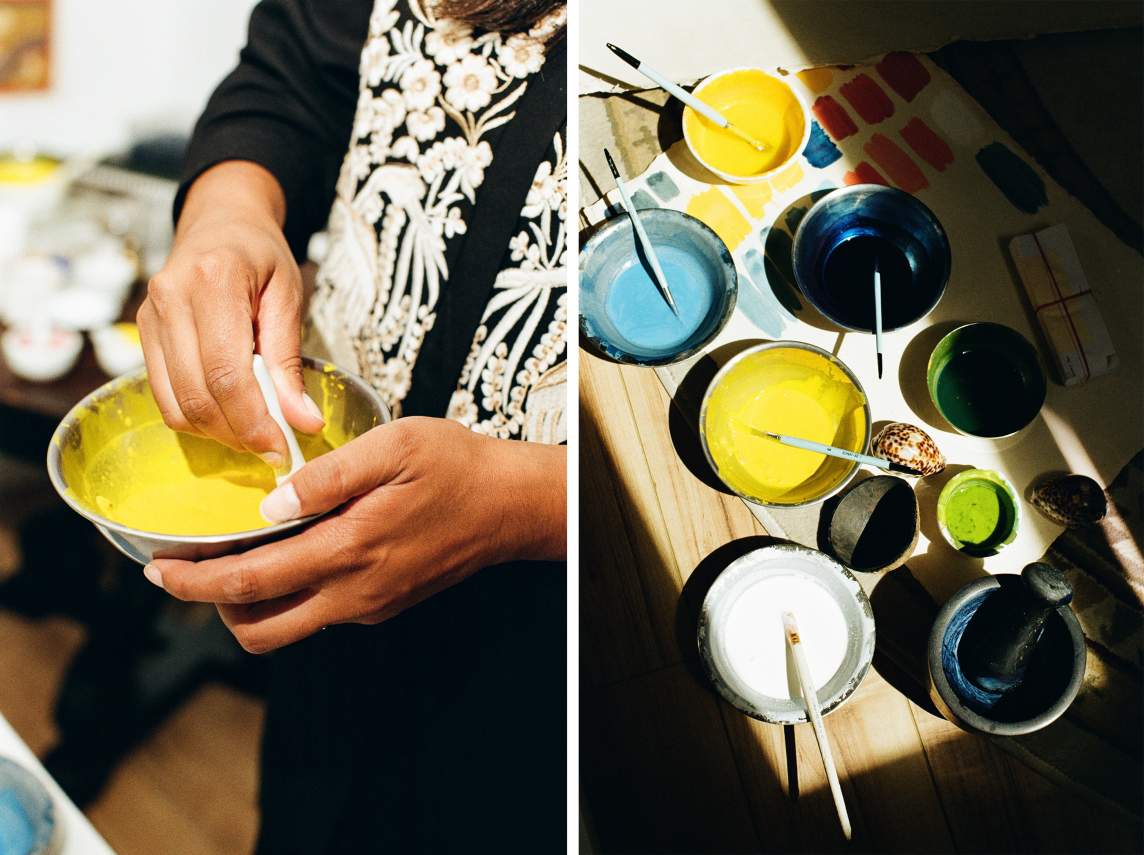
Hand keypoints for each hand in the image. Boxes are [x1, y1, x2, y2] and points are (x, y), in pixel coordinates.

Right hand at [137, 161, 324, 466]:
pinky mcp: (142, 334)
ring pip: (175, 404)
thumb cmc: (261, 256)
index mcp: (212, 281)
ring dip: (217, 432)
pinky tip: (228, 413)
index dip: (254, 421)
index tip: (283, 447)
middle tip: (275, 448)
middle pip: (197, 396)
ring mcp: (148, 318)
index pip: (226, 373)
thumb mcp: (288, 297)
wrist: (220, 222)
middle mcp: (170, 299)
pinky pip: (163, 395)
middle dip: (238, 434)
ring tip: (255, 431)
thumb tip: (302, 421)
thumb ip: (290, 362)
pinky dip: (197, 416)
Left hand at [142, 418, 565, 652]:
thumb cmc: (456, 466)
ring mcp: (370, 604)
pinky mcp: (383, 604)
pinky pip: (321, 612)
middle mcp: (355, 592)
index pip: (252, 583)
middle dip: (211, 606)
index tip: (159, 570)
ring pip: (289, 627)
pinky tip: (292, 551)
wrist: (511, 505)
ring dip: (250, 603)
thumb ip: (327, 476)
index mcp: (350, 550)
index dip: (195, 582)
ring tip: (235, 558)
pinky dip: (290, 593)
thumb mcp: (392, 447)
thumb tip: (270, 504)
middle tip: (186, 571)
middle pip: (260, 628)